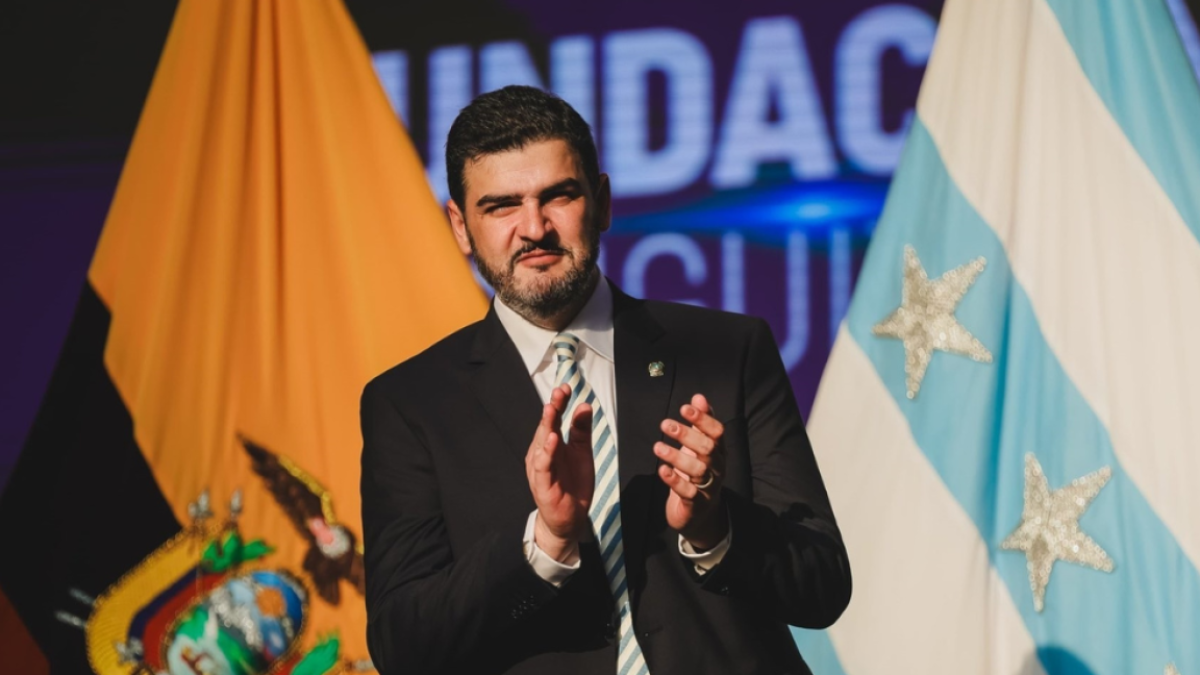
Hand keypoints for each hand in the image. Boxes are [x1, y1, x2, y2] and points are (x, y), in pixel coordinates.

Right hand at [525, 383, 594, 561]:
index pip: (553, 418)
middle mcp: (542, 452)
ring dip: (546, 426)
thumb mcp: (582, 453)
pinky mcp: (543, 484)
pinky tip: (552, 440)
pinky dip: (547, 453)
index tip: (566, 388)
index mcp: (551, 443)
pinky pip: (543, 466)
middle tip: (559, 393)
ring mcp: (540, 468)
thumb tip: (585, 405)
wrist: (571, 518)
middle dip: (552, 408)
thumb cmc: (573, 484)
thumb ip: (581, 430)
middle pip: (546, 426)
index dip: (558, 403)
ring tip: (551, 410)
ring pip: (541, 443)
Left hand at [655, 393, 727, 549]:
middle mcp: (717, 468)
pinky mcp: (696, 504)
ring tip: (657, 447)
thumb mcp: (699, 446)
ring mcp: (708, 487)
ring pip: (697, 470)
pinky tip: (662, 470)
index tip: (684, 407)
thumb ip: (701, 422)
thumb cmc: (697, 472)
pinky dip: (674, 481)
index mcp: (719, 452)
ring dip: (676, 457)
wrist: (699, 513)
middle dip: (687, 435)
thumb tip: (699, 397)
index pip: (717, 432)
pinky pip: (688, 493)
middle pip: (707, 449)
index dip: (703, 419)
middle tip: (665, 423)